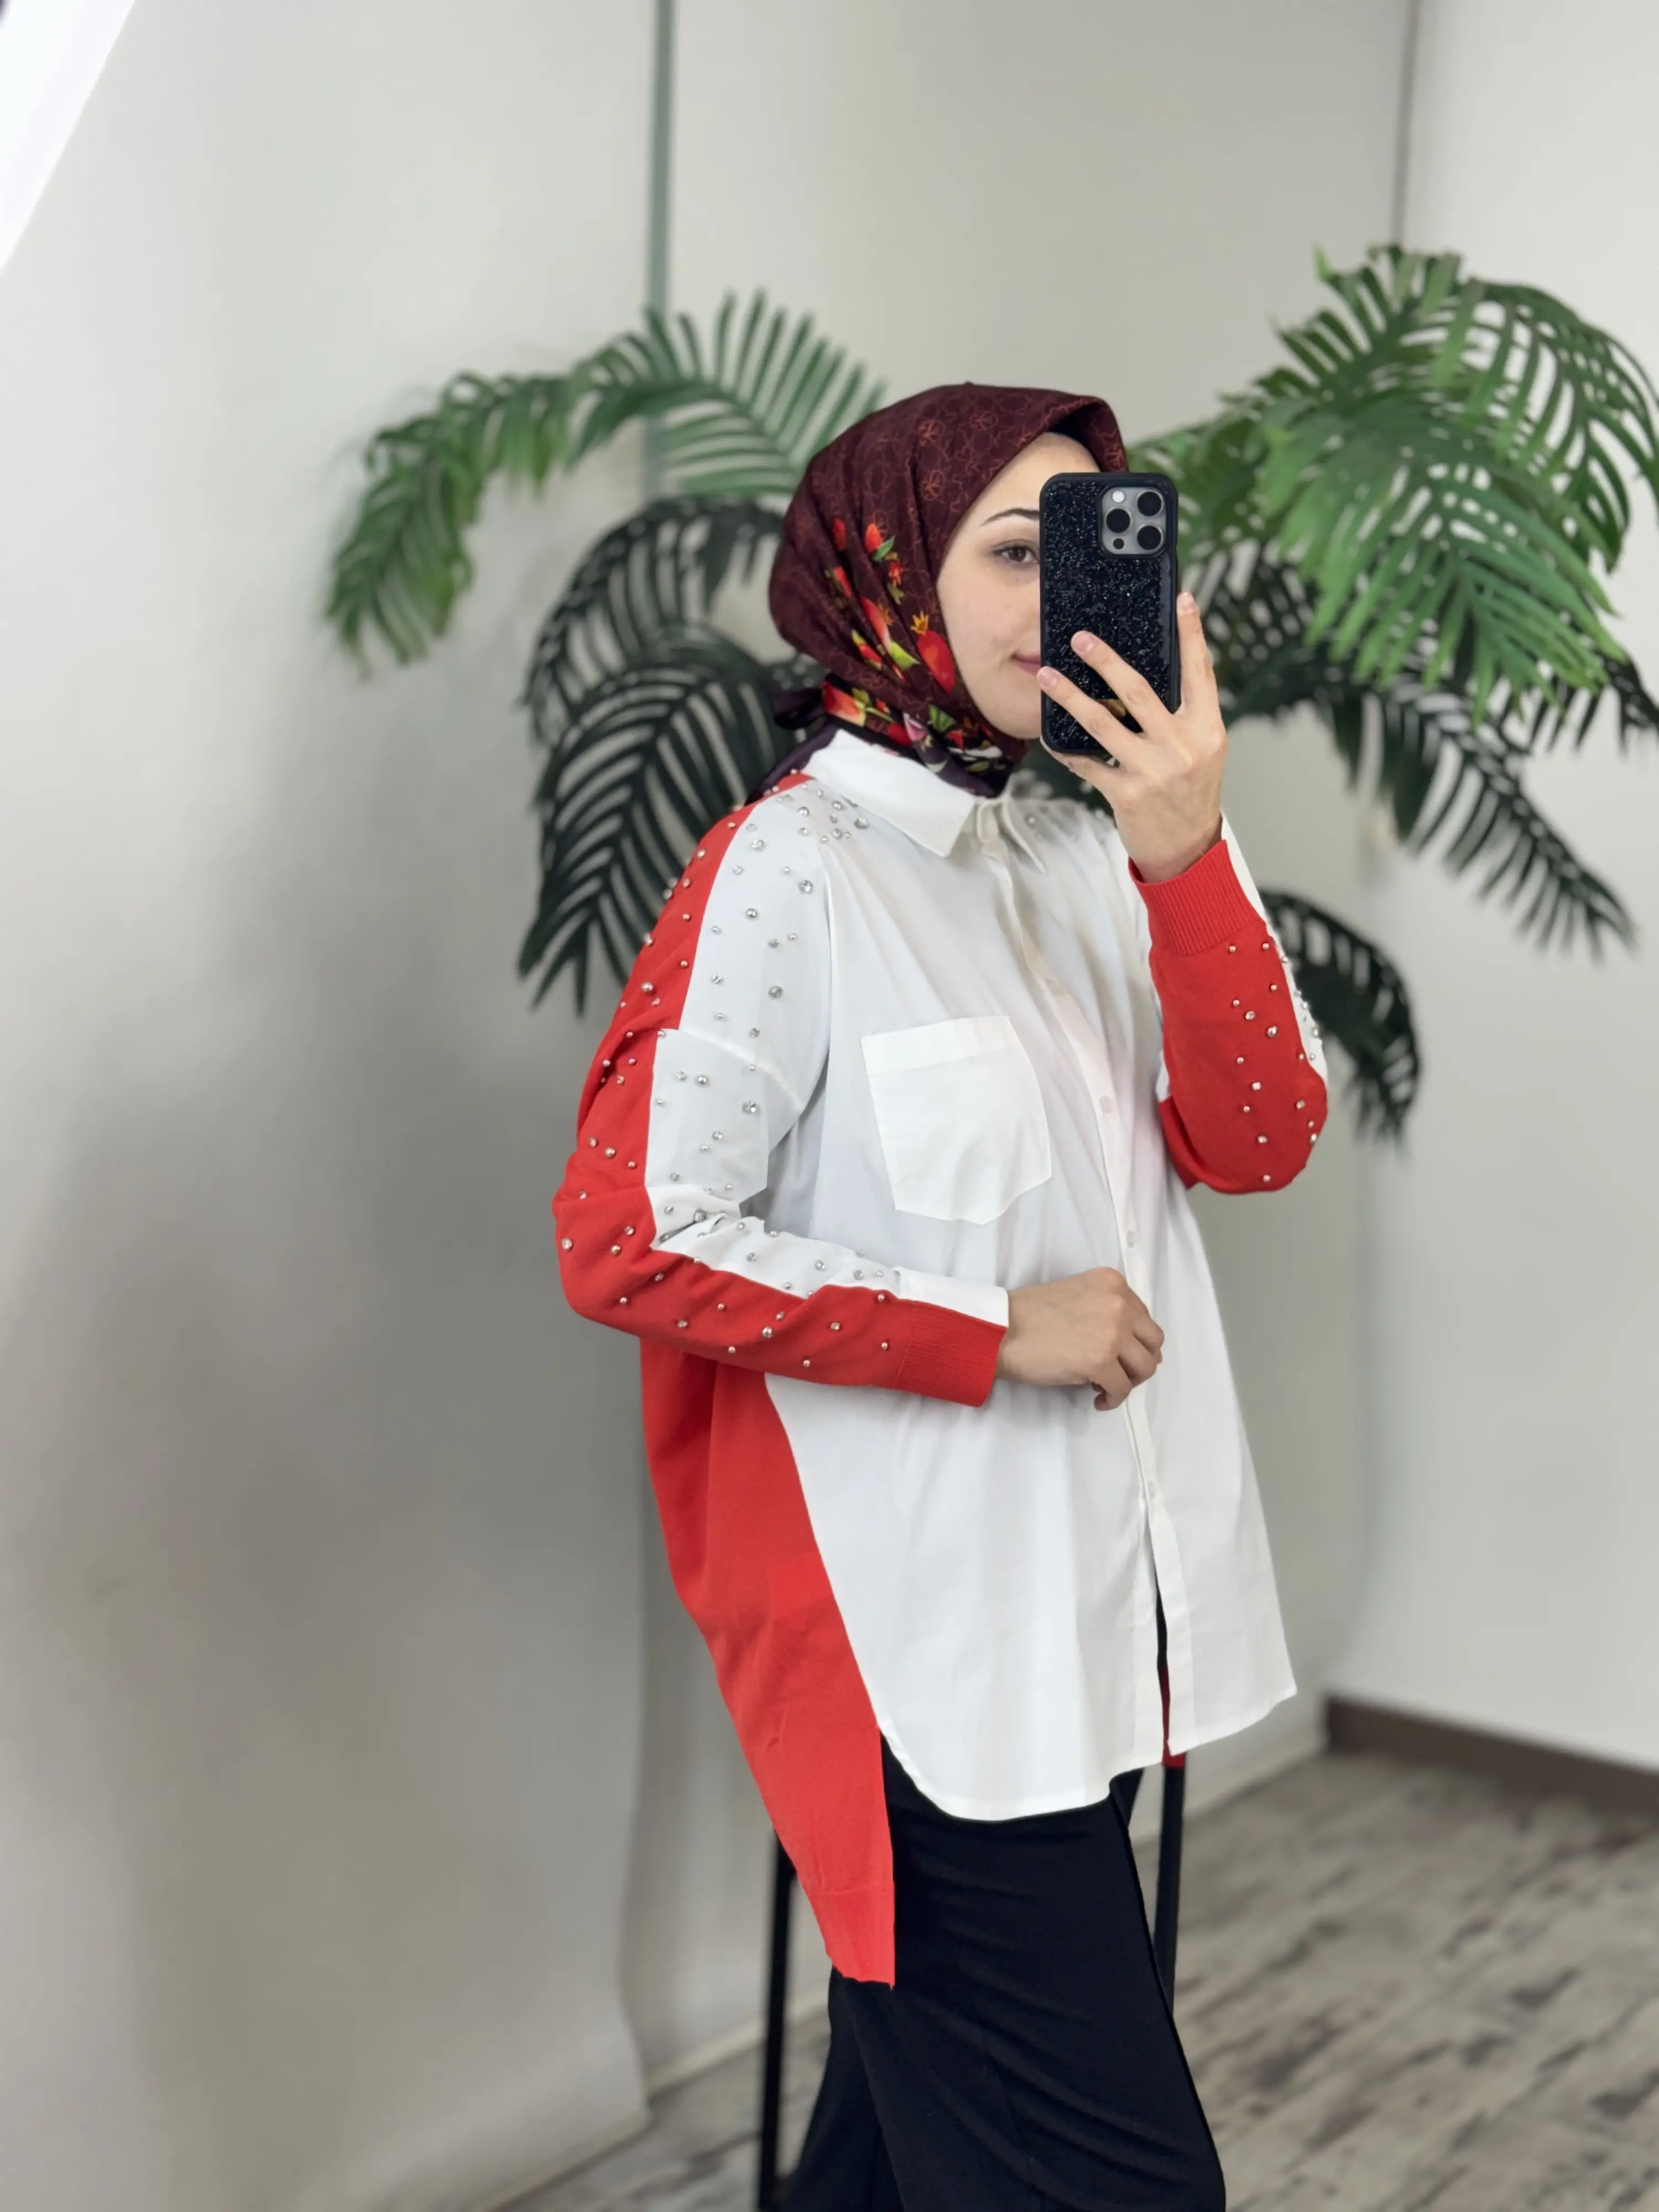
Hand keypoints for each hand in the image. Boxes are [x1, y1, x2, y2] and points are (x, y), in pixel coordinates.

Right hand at [995, 1267, 1164, 1410]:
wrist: (1000, 1329)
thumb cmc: (1028, 1314)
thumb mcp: (1076, 1295)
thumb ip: (1104, 1310)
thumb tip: (1129, 1345)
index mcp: (1112, 1282)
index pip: (1143, 1316)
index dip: (1134, 1340)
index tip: (1120, 1354)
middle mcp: (1119, 1303)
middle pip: (1153, 1340)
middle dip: (1140, 1360)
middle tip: (1122, 1373)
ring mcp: (1113, 1332)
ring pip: (1145, 1366)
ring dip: (1131, 1381)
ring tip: (1109, 1387)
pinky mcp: (1101, 1361)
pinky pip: (1122, 1389)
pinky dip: (1113, 1399)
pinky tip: (1098, 1400)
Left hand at [1037, 590, 1225, 882]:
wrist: (1187, 848)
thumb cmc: (1190, 792)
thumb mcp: (1200, 750)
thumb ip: (1182, 715)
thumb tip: (1141, 676)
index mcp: (1207, 729)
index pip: (1200, 672)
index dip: (1192, 634)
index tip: (1183, 599)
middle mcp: (1183, 746)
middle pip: (1139, 691)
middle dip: (1106, 661)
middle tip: (1080, 639)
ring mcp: (1154, 770)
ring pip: (1103, 723)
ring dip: (1070, 697)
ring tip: (1046, 677)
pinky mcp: (1127, 793)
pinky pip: (1088, 762)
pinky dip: (1066, 748)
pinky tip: (1049, 734)